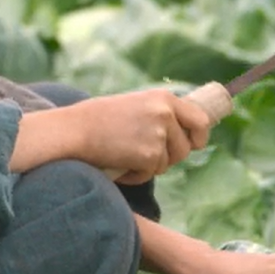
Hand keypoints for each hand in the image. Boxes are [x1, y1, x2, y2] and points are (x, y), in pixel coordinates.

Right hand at [10, 90, 215, 183]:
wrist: (74, 130)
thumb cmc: (97, 118)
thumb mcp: (134, 104)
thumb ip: (158, 114)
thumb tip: (182, 133)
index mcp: (163, 98)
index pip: (200, 119)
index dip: (199, 136)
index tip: (195, 144)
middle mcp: (165, 114)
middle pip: (185, 147)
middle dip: (170, 157)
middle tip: (147, 157)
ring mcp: (158, 134)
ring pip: (167, 163)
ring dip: (149, 166)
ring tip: (125, 157)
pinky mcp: (149, 155)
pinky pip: (150, 173)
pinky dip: (135, 175)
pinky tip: (119, 165)